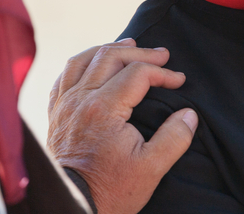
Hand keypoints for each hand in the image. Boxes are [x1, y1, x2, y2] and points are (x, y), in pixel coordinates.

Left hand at [47, 38, 197, 213]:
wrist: (71, 208)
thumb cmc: (109, 191)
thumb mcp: (151, 169)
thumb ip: (174, 138)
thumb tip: (189, 114)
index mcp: (104, 109)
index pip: (138, 73)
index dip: (163, 73)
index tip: (179, 81)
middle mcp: (80, 100)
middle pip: (110, 57)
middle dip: (140, 53)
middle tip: (161, 55)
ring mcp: (64, 106)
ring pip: (83, 61)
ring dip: (108, 49)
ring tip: (127, 45)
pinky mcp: (55, 116)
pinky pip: (63, 77)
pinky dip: (81, 64)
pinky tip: (91, 66)